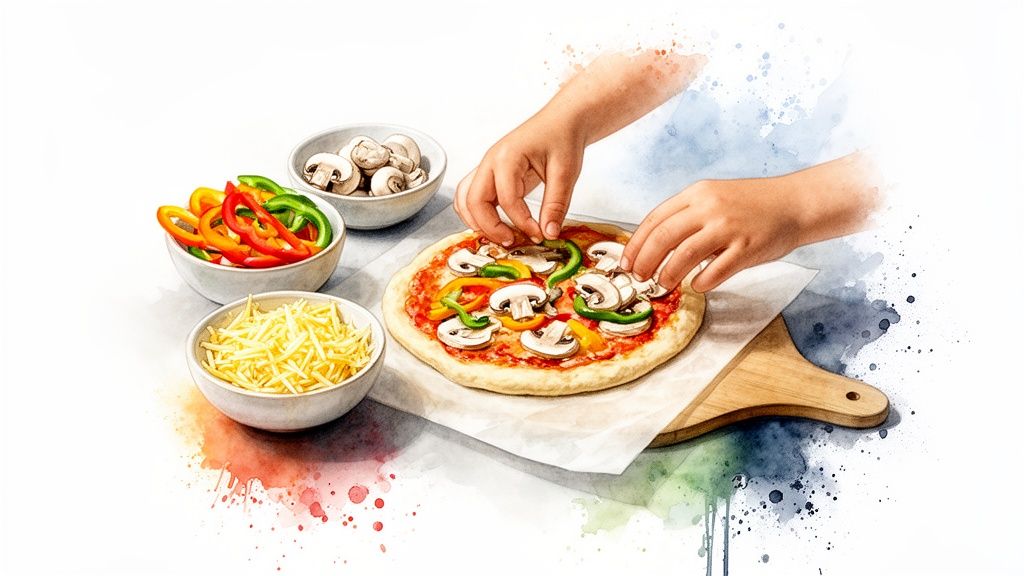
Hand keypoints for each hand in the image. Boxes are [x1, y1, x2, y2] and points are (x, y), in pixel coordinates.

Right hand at [454, 109, 585, 245]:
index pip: (506, 199)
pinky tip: (496, 225)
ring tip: (501, 236)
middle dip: (490, 227)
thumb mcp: (566, 172)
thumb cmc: (562, 138)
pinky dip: (477, 214)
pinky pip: (471, 197)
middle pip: (474, 201)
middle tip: (512, 242)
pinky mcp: (490, 175)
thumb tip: (549, 233)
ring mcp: (487, 168)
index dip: (522, 222)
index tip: (539, 234)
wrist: (561, 121)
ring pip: (465, 200)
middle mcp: (490, 162)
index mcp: (507, 157)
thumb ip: (556, 204)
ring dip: (477, 222)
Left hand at [621, 178, 804, 292]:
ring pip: (685, 254)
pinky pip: (716, 270)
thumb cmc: (752, 205)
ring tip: (663, 285)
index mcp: (697, 194)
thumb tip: (655, 247)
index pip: (654, 220)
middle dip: (646, 261)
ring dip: (668, 274)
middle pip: (664, 237)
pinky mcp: (747, 247)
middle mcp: (710, 207)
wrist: (795, 203)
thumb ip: (687, 217)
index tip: (627, 263)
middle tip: (640, 278)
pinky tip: (697, 286)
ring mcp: (729, 227)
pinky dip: (701, 281)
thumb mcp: (714, 198)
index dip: (636, 245)